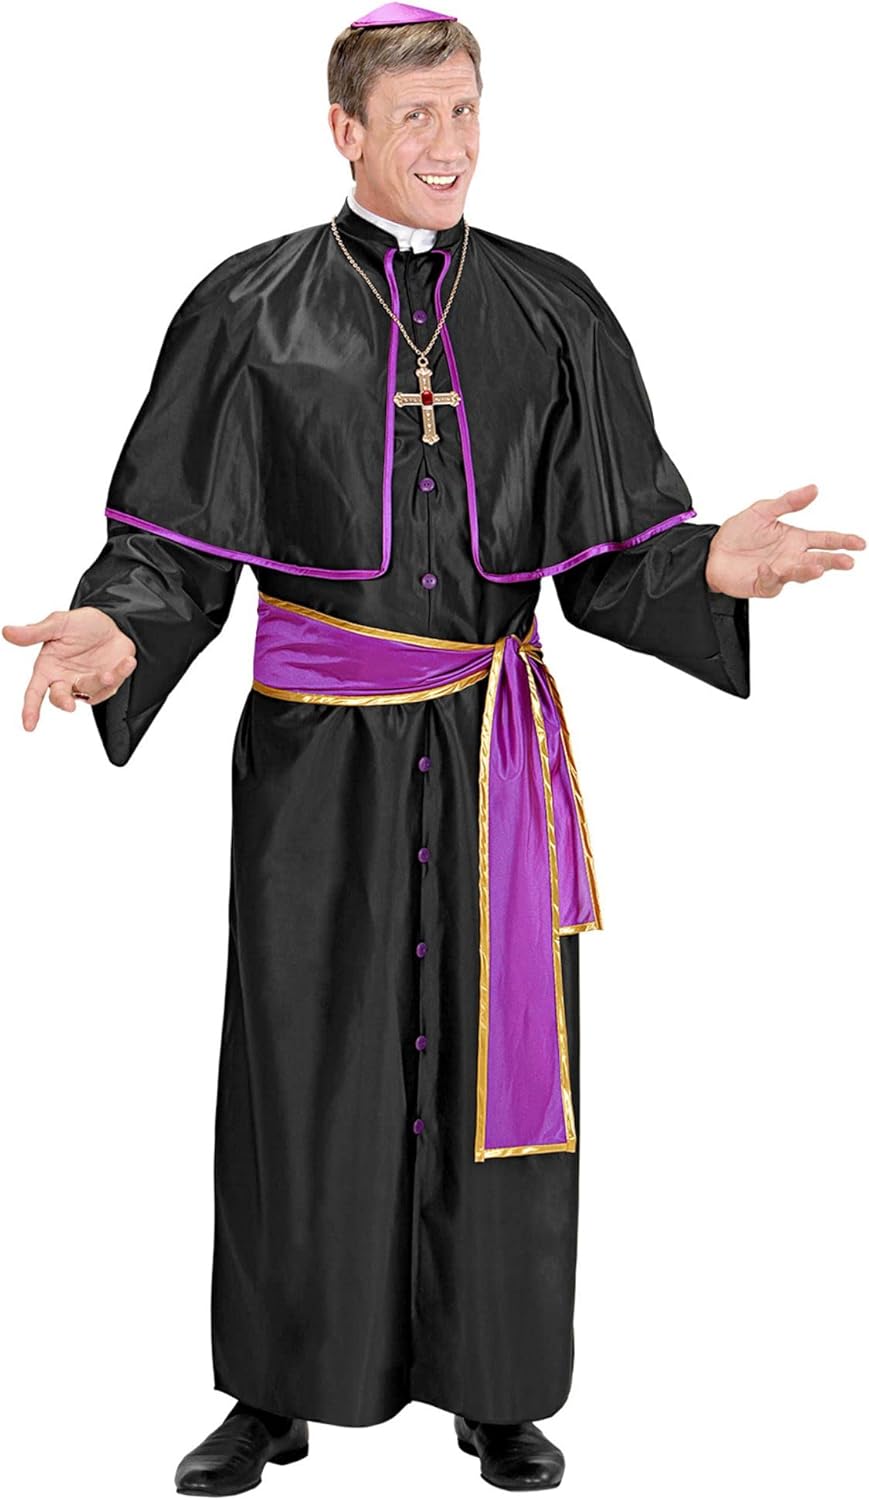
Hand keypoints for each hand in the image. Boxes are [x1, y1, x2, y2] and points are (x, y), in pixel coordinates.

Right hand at [2, 607, 136, 730]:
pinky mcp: (107, 684)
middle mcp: (66, 679)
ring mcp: (87, 684)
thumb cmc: (82, 624)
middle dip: (64, 702)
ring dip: (98, 683)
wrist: (113, 622)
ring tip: (107, 672)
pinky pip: (113, 685)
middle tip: (69, 706)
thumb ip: (35, 632)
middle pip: (60, 699)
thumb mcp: (58, 623)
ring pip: (89, 693)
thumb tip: (7, 632)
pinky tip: (127, 662)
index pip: (34, 692)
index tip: (29, 725)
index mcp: (48, 667)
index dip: (30, 709)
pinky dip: (121, 673)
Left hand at [705, 484, 864, 597]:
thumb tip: (814, 489)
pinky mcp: (763, 585)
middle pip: (818, 559)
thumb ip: (789, 502)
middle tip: (847, 561)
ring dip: (808, 571)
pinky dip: (770, 575)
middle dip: (834, 561)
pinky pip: (771, 582)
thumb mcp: (763, 510)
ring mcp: (779, 572)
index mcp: (795, 539)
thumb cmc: (737, 533)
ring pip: (799, 574)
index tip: (859, 543)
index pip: (824, 540)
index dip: (842, 541)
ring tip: (818, 567)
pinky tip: (767, 567)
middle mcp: (791, 557)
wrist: (712, 551)